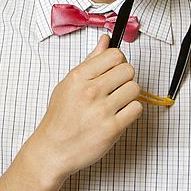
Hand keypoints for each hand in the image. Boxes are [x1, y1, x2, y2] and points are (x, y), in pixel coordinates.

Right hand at [29, 33, 141, 178]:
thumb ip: (90, 62)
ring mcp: (102, 110)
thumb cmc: (60, 118)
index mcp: (78, 77)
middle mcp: (90, 91)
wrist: (53, 150)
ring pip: (135, 88)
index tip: (114, 71)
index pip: (114, 55)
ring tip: (116, 103)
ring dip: (129, 95)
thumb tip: (105, 41)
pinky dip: (131, 111)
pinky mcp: (112, 128)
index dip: (118, 62)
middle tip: (115, 89)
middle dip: (125, 78)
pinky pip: (136, 109)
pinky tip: (119, 115)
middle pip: (128, 70)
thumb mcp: (68, 84)